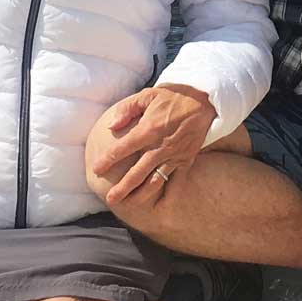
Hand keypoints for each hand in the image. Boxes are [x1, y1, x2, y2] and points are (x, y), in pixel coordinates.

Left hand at [87, 84, 215, 209]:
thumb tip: (111, 125)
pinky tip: (161, 205)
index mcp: (148, 129)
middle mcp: (160, 146)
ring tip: (130, 203)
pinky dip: (169, 194)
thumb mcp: (148, 95)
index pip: (122, 149)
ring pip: (155, 180)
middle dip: (122, 188)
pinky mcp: (187, 159)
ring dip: (141, 194)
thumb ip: (128, 109)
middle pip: (137, 172)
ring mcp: (174, 155)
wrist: (206, 101)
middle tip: (110, 199)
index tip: (96, 169)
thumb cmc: (174, 96)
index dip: (107, 160)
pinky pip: (176, 180)